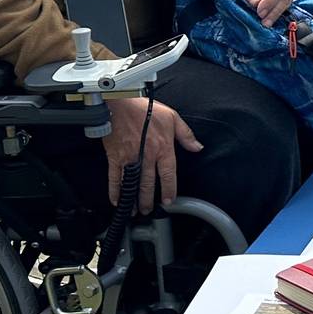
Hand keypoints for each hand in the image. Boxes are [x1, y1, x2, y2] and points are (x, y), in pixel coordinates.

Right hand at [103, 94, 201, 212]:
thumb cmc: (146, 108)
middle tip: (149, 210)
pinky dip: (114, 190)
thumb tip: (198, 147)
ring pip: (133, 184)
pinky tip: (116, 200)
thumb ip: (186, 135)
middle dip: (149, 200)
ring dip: (133, 199)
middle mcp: (147, 156)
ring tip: (135, 210)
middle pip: (149, 184)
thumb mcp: (173, 117)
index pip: (169, 174)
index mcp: (163, 148)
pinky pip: (114, 178)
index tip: (169, 201)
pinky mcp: (114, 157)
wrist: (120, 103)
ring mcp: (130, 158)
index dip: (170, 189)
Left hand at [230, 0, 294, 26]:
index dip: (268, 2)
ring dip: (277, 14)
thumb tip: (256, 3)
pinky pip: (288, 4)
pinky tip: (271, 18)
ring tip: (267, 23)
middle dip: (274, 11)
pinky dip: (280, 12)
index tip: (260, 13)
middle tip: (265, 23)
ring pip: (288, 1)